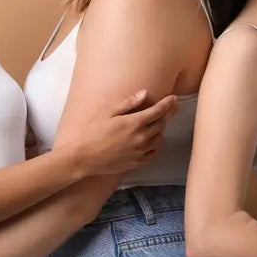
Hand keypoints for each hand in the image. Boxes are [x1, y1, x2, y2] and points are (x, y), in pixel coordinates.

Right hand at [53, 89, 178, 175]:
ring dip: (162, 129)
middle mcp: (140, 138)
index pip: (158, 111)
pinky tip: (154, 142)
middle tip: (173, 107)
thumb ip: (128, 103)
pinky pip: (152, 154)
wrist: (82, 156)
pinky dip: (156, 146)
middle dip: (168, 114)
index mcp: (134, 123)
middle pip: (161, 124)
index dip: (168, 104)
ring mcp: (139, 152)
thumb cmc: (92, 131)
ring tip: (162, 122)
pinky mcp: (135, 163)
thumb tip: (144, 94)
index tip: (174, 98)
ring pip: (159, 139)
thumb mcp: (108, 112)